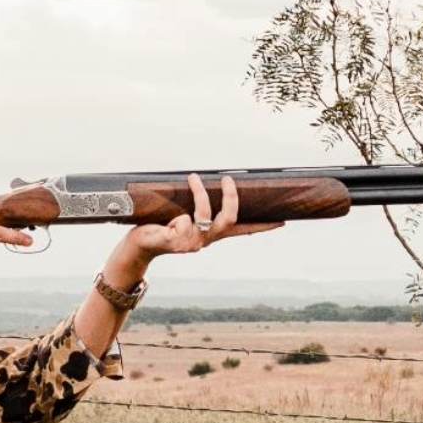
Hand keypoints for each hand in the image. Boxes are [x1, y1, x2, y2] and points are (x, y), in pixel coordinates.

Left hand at [125, 173, 267, 258]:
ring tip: (193, 177)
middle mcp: (205, 240)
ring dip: (200, 193)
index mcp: (210, 235)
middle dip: (231, 197)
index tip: (282, 221)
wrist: (139, 245)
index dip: (262, 226)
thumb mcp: (183, 216)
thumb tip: (202, 179)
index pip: (241, 230)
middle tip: (227, 178)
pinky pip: (182, 222)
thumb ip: (196, 207)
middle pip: (229, 219)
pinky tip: (165, 222)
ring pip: (205, 216)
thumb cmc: (160, 227)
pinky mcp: (176, 243)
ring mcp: (191, 243)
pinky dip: (176, 216)